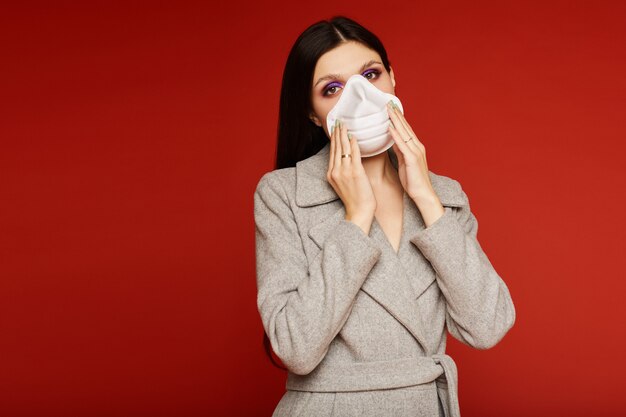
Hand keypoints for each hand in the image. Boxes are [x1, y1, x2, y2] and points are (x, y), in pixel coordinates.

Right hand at [327, 119, 376, 233]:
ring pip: (343, 149)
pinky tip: (353, 136)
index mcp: (331, 174)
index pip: (332, 152)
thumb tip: (347, 159)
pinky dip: (353, 144)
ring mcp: (344, 172)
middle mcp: (335, 171)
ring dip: (343, 134)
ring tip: (344, 124)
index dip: (333, 138)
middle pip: (335, 148)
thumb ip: (343, 171)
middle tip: (338, 121)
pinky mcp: (355, 173)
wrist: (359, 212)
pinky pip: (354, 155)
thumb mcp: (343, 184)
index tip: (334, 128)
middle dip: (337, 133)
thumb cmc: (355, 199)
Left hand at [386, 101, 438, 204]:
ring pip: (404, 133)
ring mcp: (416, 152)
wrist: (423, 194)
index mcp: (415, 147)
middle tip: (388, 102)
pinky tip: (390, 128)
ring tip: (388, 110)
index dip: (398, 118)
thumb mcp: (404, 162)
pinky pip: (403, 145)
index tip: (391, 108)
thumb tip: (393, 141)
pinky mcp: (412, 160)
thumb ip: (400, 151)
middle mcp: (417, 147)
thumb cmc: (413, 181)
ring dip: (396, 121)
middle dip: (397, 114)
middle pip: (405, 127)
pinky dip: (396, 135)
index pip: (406, 129)